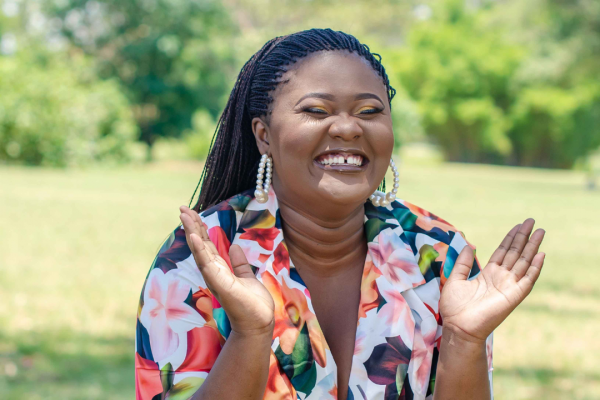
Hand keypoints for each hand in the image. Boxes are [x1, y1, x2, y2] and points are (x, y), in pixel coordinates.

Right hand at [179, 206, 274, 335]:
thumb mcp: (246, 277)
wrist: (259, 323)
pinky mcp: (219, 283)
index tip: (190, 212)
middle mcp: (213, 272)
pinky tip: (193, 236)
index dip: (199, 228)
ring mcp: (214, 277)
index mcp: (219, 269)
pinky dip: (199, 249)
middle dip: (191, 225)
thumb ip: (239, 263)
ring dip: (192, 232)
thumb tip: (234, 246)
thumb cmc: (252, 304)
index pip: (206, 244)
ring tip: (184, 215)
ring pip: (200, 250)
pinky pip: (207, 263)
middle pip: (200, 244)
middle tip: (182, 208)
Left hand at [440, 218, 545, 342]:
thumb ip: (463, 263)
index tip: (518, 225)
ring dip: (532, 247)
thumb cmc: (454, 307)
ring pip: (524, 262)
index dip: (510, 238)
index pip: (503, 252)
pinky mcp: (513, 296)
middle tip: (532, 221)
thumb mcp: (455, 279)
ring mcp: (508, 286)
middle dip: (523, 237)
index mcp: (488, 274)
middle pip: (516, 253)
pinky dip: (535, 268)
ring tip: (540, 232)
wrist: (458, 327)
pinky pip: (527, 280)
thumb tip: (469, 245)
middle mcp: (501, 278)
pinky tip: (541, 255)